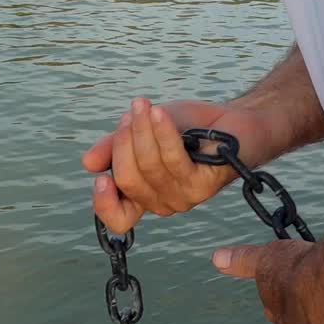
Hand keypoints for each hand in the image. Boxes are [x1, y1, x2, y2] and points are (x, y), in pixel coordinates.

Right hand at [83, 97, 278, 233]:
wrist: (237, 121)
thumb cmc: (191, 128)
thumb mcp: (143, 131)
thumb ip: (115, 146)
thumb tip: (87, 163)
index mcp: (147, 195)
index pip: (119, 219)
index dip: (104, 203)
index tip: (100, 177)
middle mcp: (165, 203)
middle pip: (128, 181)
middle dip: (124, 142)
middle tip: (133, 112)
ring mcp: (185, 197)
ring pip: (149, 167)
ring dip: (143, 130)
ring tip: (145, 105)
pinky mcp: (204, 186)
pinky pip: (173, 159)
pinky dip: (164, 132)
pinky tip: (162, 113)